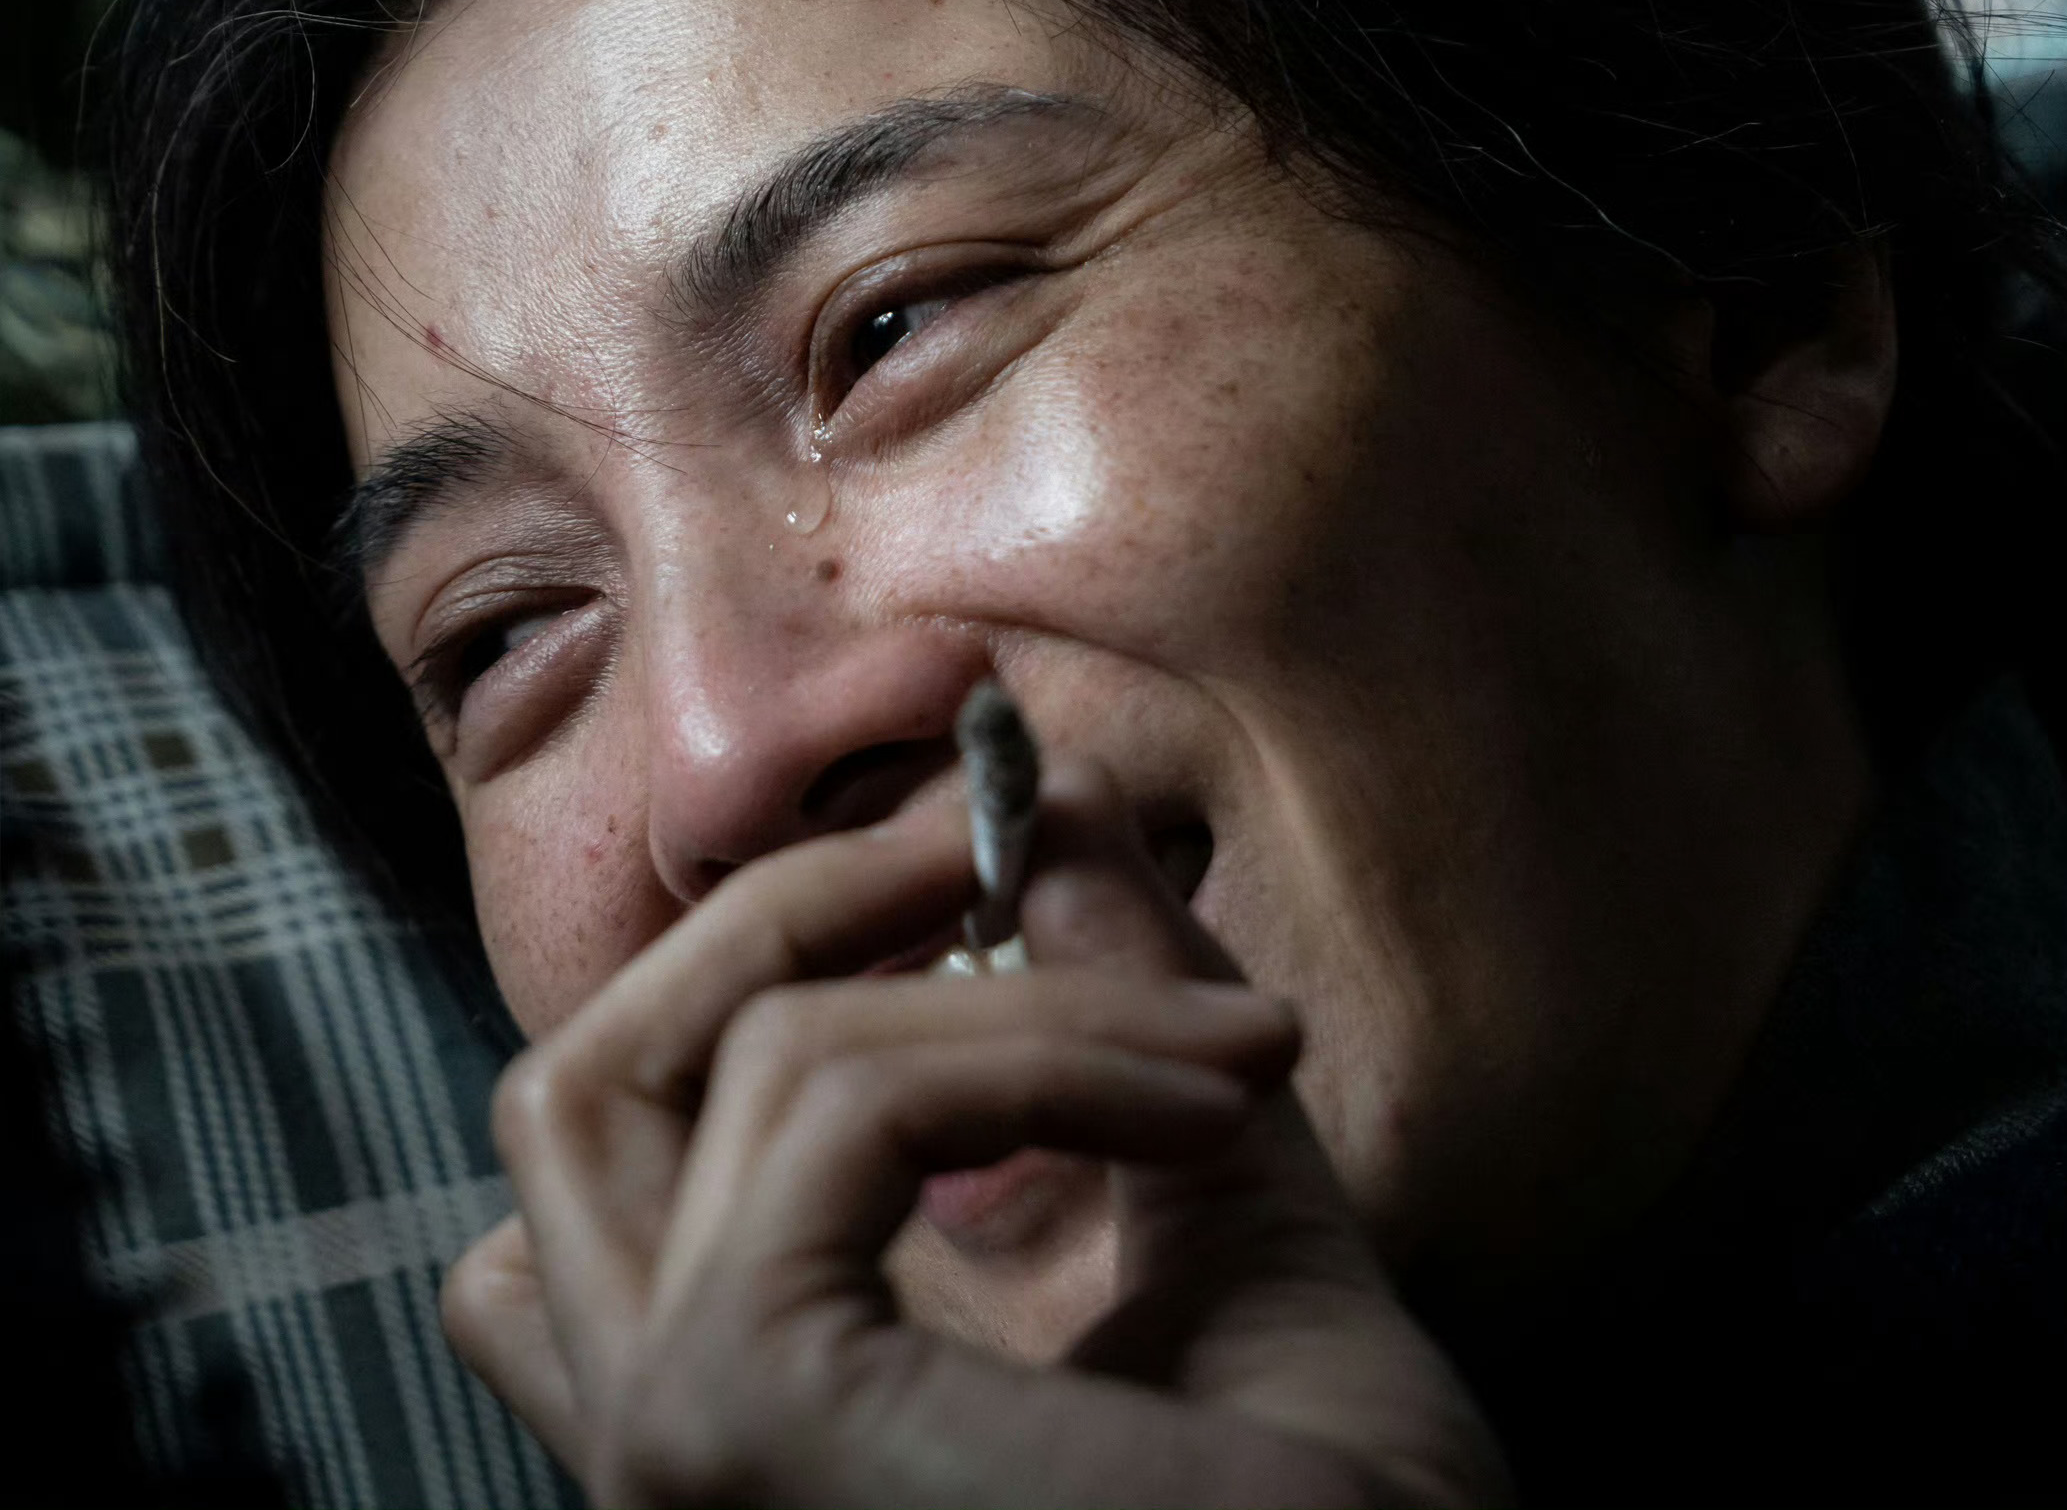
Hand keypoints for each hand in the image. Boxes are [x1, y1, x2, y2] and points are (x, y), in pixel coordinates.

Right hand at [440, 764, 1510, 1507]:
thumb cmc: (1328, 1508)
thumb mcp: (1215, 1207)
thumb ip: (1114, 1010)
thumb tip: (1056, 790)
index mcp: (755, 1396)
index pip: (601, 1157)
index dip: (750, 972)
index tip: (975, 875)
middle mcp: (663, 1433)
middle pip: (576, 1085)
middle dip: (788, 910)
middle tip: (991, 841)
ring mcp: (674, 1439)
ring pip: (726, 1063)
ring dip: (1010, 988)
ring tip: (1218, 1047)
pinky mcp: (736, 1419)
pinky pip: (836, 1106)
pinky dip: (1042, 1048)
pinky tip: (1209, 1103)